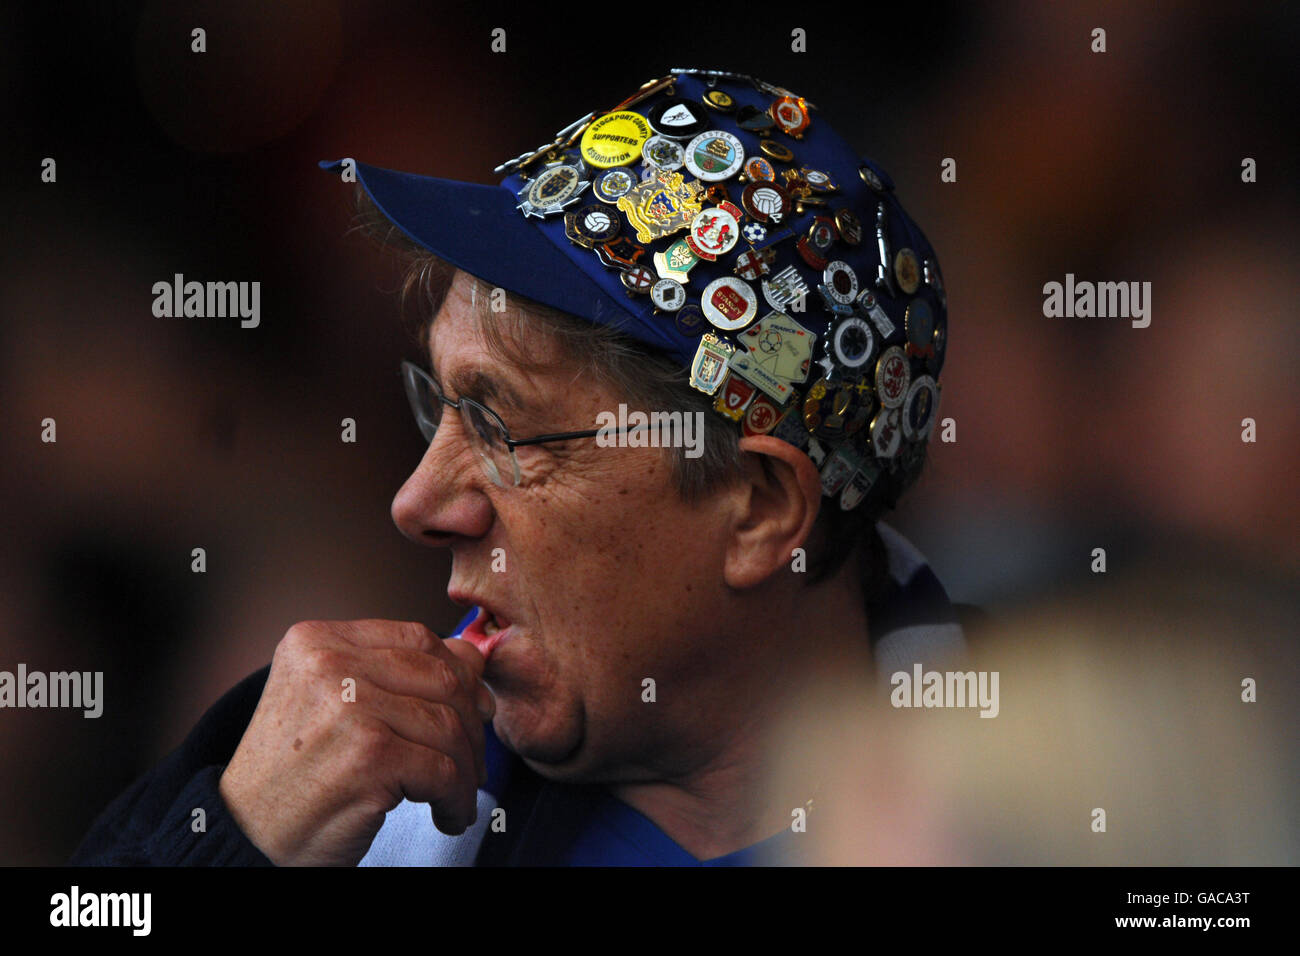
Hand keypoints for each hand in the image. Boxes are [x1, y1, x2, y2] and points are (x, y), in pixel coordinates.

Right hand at [218, 619, 493, 865]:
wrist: (246, 836)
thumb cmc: (297, 772)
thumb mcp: (335, 702)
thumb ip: (395, 672)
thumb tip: (476, 656)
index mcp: (317, 640)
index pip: (416, 638)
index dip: (458, 674)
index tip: (473, 708)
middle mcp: (329, 663)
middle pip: (442, 677)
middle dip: (471, 722)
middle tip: (472, 758)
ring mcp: (348, 706)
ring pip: (449, 725)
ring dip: (466, 767)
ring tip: (459, 792)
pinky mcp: (368, 755)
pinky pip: (444, 770)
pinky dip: (457, 798)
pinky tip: (449, 814)